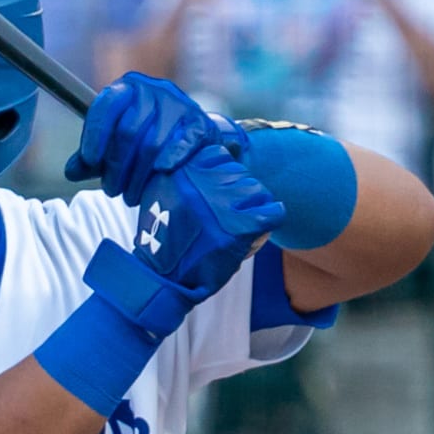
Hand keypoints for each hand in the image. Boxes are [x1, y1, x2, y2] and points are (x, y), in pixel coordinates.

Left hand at [67, 72, 219, 206]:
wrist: (190, 135)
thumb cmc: (145, 139)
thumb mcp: (114, 145)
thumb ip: (91, 158)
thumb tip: (71, 172)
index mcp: (126, 89)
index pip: (106, 106)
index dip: (95, 135)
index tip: (90, 161)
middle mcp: (153, 90)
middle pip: (129, 130)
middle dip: (117, 166)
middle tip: (112, 191)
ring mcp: (179, 104)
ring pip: (153, 142)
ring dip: (139, 175)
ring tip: (131, 196)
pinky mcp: (199, 122)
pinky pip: (184, 142)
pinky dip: (170, 159)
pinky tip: (160, 175)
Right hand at [131, 144, 282, 298]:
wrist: (162, 278)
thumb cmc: (165, 240)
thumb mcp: (161, 196)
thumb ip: (183, 176)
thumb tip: (215, 161)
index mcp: (180, 172)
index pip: (218, 156)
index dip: (221, 174)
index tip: (215, 192)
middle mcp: (198, 184)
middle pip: (239, 173)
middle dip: (238, 192)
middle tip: (227, 214)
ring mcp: (218, 205)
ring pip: (257, 190)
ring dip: (254, 205)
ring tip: (241, 222)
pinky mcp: (236, 228)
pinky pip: (271, 212)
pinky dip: (272, 217)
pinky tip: (262, 225)